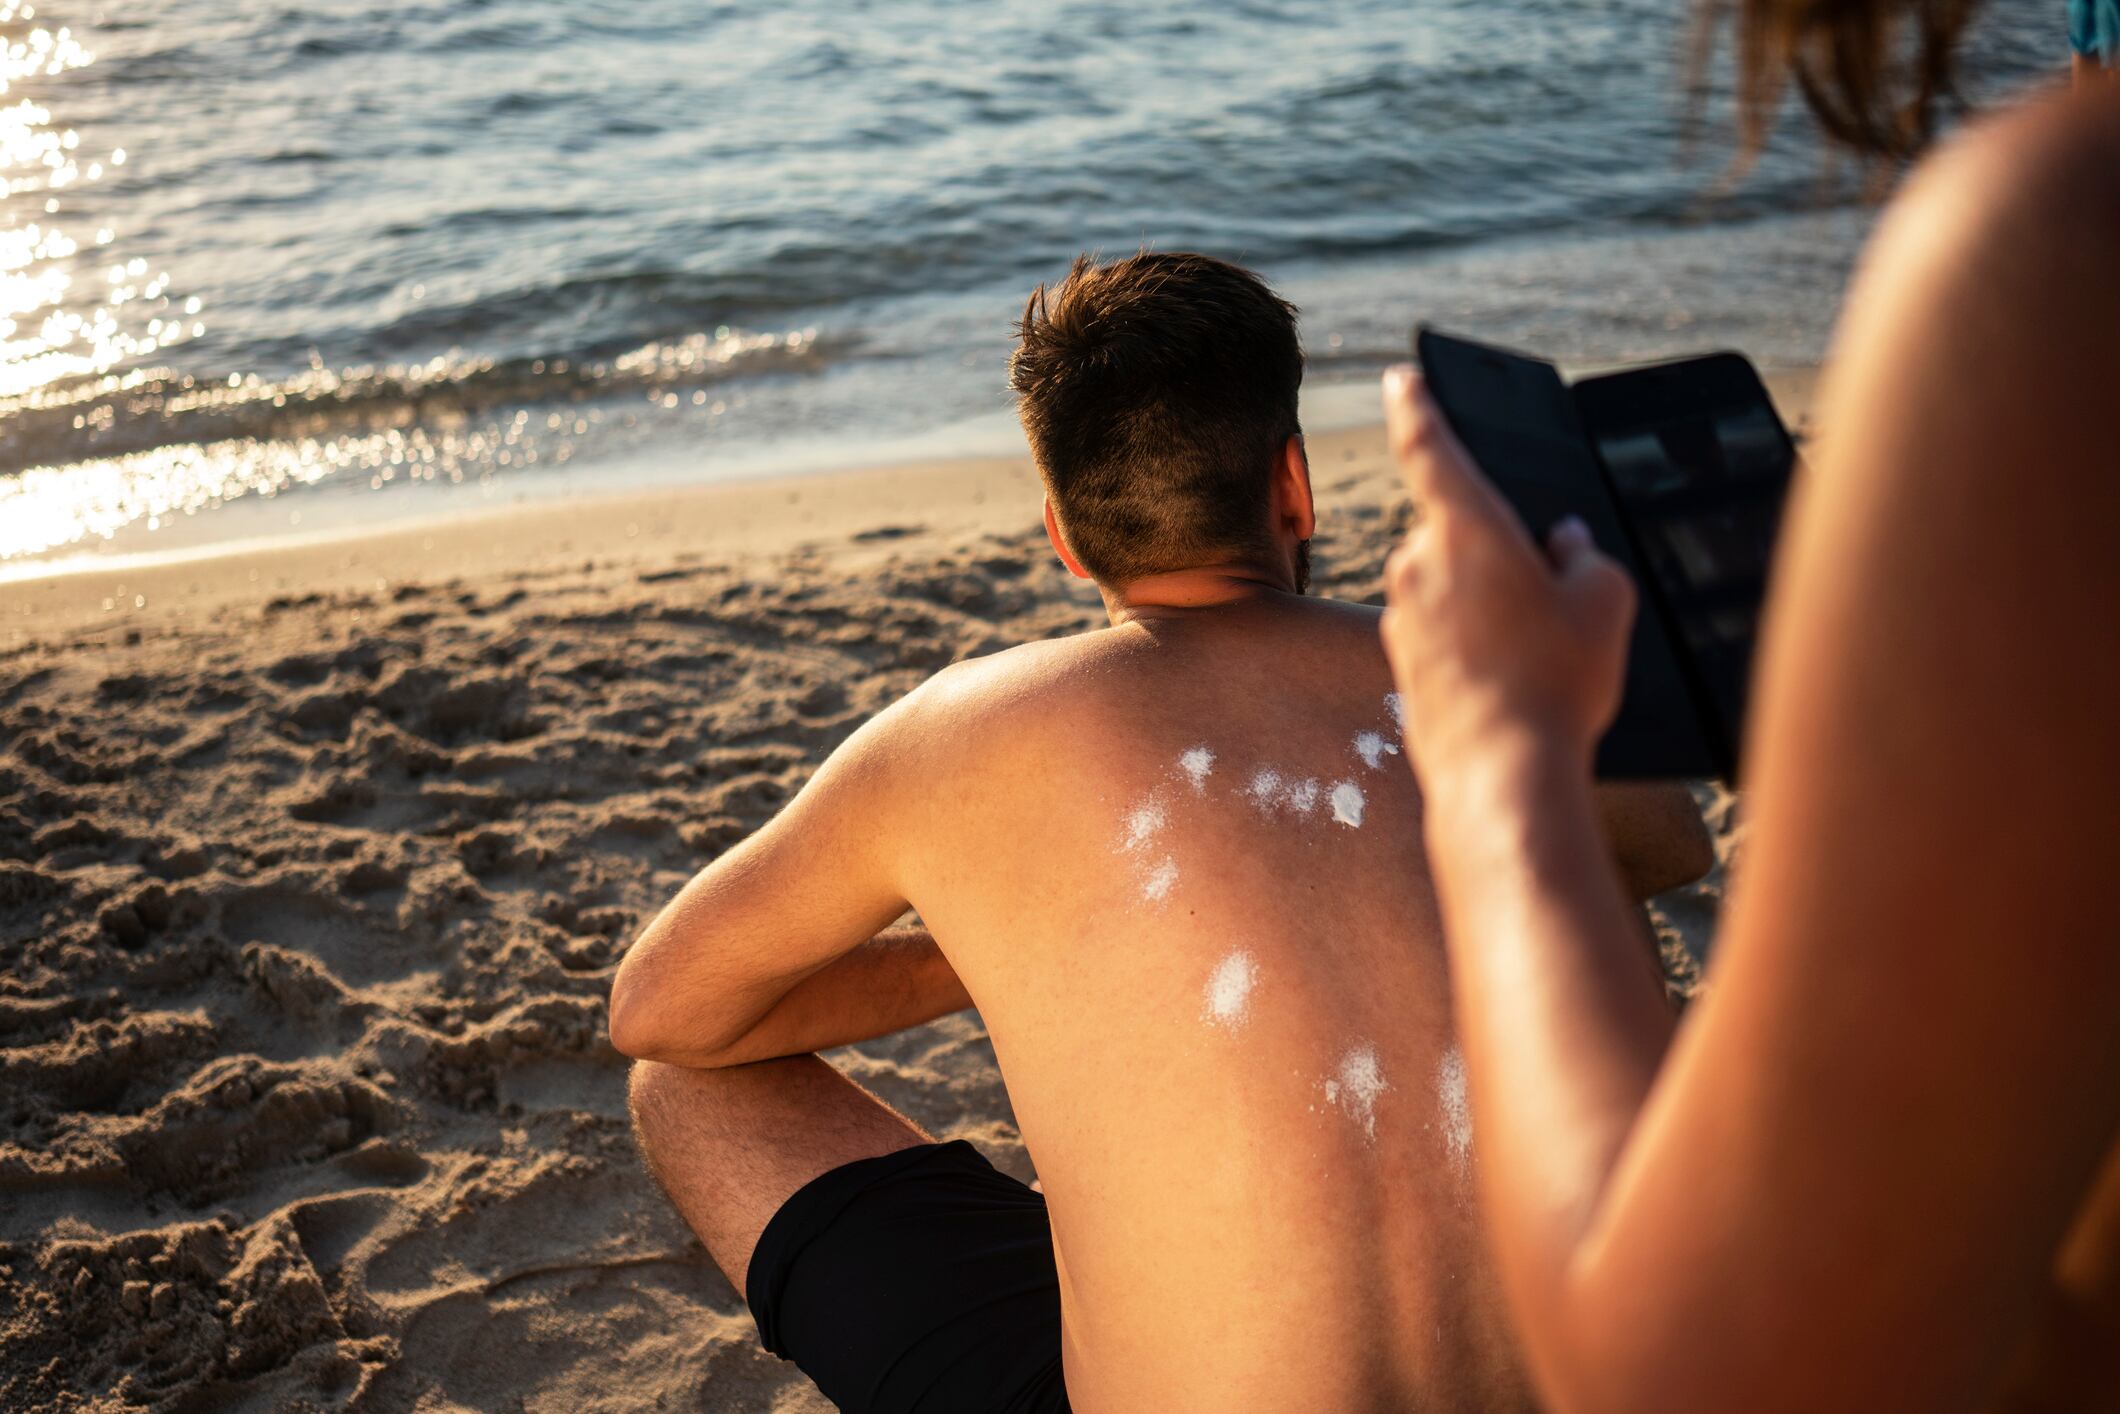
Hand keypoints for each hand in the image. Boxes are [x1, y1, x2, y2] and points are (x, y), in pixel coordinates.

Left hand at [1378, 365, 1636, 779]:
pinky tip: (1512, 683)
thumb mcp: (1605, 601)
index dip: (1417, 404)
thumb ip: (1584, 555)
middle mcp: (1418, 562)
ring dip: (1488, 603)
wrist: (1502, 774)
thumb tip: (1562, 544)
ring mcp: (1401, 613)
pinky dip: (1473, 645)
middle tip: (1550, 602)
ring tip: (1538, 657)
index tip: (1400, 378)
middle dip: (1500, 552)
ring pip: (1450, 585)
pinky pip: (1442, 631)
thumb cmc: (1556, 682)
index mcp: (1465, 527)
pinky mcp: (1400, 659)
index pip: (1428, 445)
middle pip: (1459, 530)